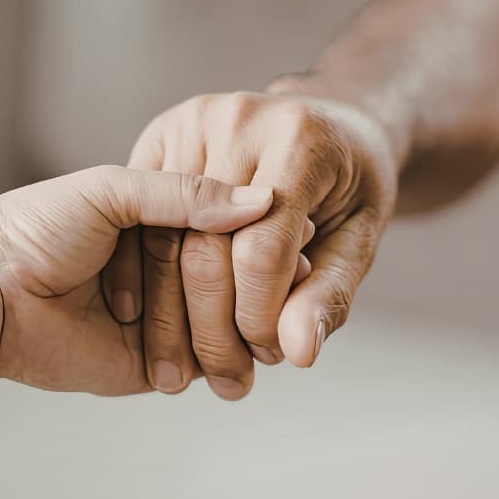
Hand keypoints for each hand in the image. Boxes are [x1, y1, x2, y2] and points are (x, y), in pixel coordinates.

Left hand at [0, 166, 273, 395]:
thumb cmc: (36, 228)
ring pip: (223, 323)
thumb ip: (183, 194)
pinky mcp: (150, 363)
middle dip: (262, 284)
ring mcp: (161, 318)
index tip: (301, 230)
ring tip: (277, 324)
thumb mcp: (110, 190)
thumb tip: (262, 200)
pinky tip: (248, 357)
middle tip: (298, 279)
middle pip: (231, 278)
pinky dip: (225, 362)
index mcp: (156, 220)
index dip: (260, 232)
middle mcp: (164, 269)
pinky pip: (200, 365)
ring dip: (248, 326)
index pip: (225, 227)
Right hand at [104, 91, 397, 398]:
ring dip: (169, 313)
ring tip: (187, 369)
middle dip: (212, 326)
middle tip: (226, 378)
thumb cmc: (348, 182)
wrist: (324, 120)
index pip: (263, 248)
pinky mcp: (160, 132)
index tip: (268, 357)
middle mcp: (236, 120)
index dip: (259, 316)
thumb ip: (328, 293)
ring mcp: (190, 122)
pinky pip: (141, 216)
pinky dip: (143, 274)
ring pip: (163, 236)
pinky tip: (153, 320)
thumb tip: (297, 353)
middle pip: (204, 245)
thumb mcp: (358, 236)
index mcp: (298, 140)